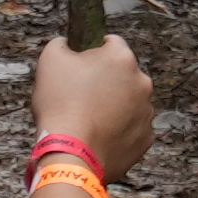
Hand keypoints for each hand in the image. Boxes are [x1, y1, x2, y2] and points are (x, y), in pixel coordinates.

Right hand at [29, 34, 153, 182]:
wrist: (72, 154)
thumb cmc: (60, 105)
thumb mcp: (50, 60)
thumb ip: (62, 43)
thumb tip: (67, 43)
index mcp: (121, 57)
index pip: (109, 43)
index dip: (91, 54)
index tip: (79, 68)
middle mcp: (142, 81)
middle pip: (122, 74)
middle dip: (106, 81)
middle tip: (81, 97)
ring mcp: (147, 111)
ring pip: (129, 102)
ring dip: (113, 106)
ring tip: (89, 120)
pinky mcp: (146, 138)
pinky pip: (132, 128)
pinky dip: (118, 130)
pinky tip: (99, 136)